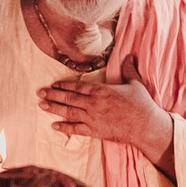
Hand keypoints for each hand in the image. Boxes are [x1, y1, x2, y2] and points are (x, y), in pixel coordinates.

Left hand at [38, 58, 172, 160]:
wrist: (145, 126)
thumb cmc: (141, 105)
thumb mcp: (135, 83)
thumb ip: (128, 69)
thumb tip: (129, 55)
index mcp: (101, 90)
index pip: (77, 86)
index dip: (63, 85)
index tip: (53, 85)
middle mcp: (93, 103)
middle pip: (68, 98)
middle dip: (52, 95)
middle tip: (40, 93)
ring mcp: (92, 118)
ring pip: (68, 112)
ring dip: (54, 108)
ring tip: (41, 105)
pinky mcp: (95, 131)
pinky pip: (76, 129)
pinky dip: (64, 128)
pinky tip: (54, 126)